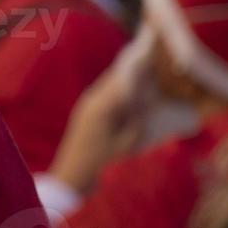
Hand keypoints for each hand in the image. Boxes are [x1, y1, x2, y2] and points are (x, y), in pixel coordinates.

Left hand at [48, 54, 148, 195]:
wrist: (72, 173)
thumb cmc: (100, 161)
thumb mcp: (127, 143)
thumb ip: (138, 121)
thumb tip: (149, 102)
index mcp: (102, 105)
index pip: (124, 79)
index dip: (141, 67)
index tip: (155, 54)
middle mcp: (92, 99)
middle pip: (116, 76)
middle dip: (135, 67)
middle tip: (154, 56)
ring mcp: (88, 104)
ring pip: (110, 83)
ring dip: (127, 76)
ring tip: (147, 68)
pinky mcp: (87, 111)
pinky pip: (106, 94)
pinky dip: (120, 89)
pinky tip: (133, 90)